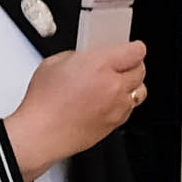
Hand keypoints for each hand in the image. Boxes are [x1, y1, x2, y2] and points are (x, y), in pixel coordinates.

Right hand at [5, 42, 145, 178]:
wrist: (41, 134)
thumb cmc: (44, 102)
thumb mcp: (54, 63)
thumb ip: (78, 56)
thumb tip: (86, 59)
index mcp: (101, 65)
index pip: (136, 51)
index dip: (133, 48)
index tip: (129, 48)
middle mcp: (114, 86)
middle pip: (141, 70)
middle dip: (132, 65)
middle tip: (119, 64)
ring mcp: (117, 107)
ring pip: (139, 91)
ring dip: (130, 86)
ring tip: (115, 84)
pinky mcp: (114, 124)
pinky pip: (128, 110)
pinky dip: (122, 104)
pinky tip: (105, 102)